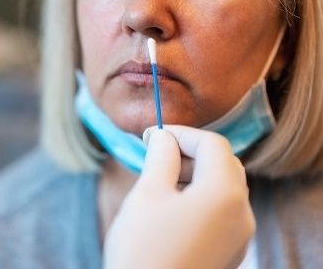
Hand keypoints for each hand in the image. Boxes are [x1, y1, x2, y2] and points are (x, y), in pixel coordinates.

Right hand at [104, 126, 255, 268]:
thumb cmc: (141, 250)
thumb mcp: (148, 194)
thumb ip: (161, 157)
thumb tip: (163, 136)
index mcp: (225, 194)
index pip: (212, 144)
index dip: (182, 133)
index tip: (154, 135)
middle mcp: (242, 213)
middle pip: (223, 163)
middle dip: (190, 152)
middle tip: (158, 154)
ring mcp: (240, 235)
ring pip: (223, 187)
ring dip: (194, 173)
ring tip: (162, 178)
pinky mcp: (230, 251)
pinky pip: (221, 210)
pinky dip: (200, 196)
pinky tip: (173, 203)